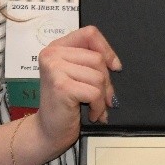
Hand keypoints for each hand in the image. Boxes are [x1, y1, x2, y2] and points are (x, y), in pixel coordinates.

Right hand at [34, 25, 121, 155]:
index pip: (89, 33)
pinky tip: (91, 114)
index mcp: (56, 47)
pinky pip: (95, 92)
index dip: (106, 49)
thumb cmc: (65, 104)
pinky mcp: (61, 86)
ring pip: (99, 76)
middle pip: (97, 58)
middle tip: (103, 98)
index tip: (114, 66)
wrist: (48, 131)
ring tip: (95, 107)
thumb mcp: (76, 75)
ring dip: (103, 97)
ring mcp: (54, 69)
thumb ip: (90, 62)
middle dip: (106, 82)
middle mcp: (52, 54)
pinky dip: (98, 106)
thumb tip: (115, 64)